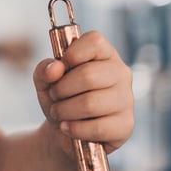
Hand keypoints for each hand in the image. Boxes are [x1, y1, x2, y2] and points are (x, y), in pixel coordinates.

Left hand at [33, 31, 133, 154]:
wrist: (65, 129)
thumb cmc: (60, 97)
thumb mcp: (44, 80)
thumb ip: (44, 69)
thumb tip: (55, 69)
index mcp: (104, 54)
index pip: (94, 41)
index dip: (70, 55)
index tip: (59, 69)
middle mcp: (120, 73)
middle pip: (88, 75)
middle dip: (61, 89)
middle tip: (54, 97)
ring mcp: (126, 99)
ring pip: (90, 103)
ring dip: (64, 111)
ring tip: (58, 113)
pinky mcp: (126, 125)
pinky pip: (97, 128)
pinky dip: (74, 129)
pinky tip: (67, 127)